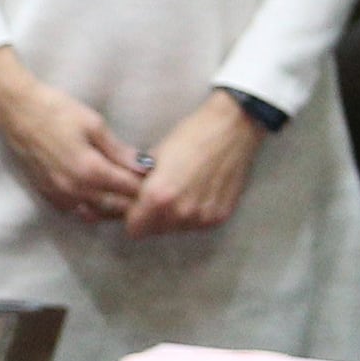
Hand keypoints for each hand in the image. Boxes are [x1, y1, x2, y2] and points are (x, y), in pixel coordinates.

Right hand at [0, 49, 145, 226]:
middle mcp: (75, 190)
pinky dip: (91, 206)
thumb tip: (145, 166)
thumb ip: (119, 150)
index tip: (159, 180)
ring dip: (113, 207)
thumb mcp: (93, 124)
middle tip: (147, 190)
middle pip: (115, 207)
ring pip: (96, 213)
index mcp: (90, 171)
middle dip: (133, 201)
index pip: (129, 190)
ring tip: (126, 194)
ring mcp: (59, 195)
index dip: (147, 186)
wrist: (16, 112)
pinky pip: (76, 210)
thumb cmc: (55, 111)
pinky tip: (99, 194)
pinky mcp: (47, 194)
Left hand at [123, 95, 261, 239]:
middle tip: (157, 196)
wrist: (232, 129)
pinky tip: (196, 192)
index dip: (133, 216)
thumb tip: (126, 199)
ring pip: (176, 229)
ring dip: (172, 217)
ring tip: (179, 191)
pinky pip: (197, 224)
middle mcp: (181, 213)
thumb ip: (139, 184)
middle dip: (151, 217)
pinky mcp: (221, 217)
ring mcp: (203, 217)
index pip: (134, 229)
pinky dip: (192, 214)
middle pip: (155, 231)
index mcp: (158, 197)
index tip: (136, 204)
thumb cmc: (189, 136)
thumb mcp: (153, 158)